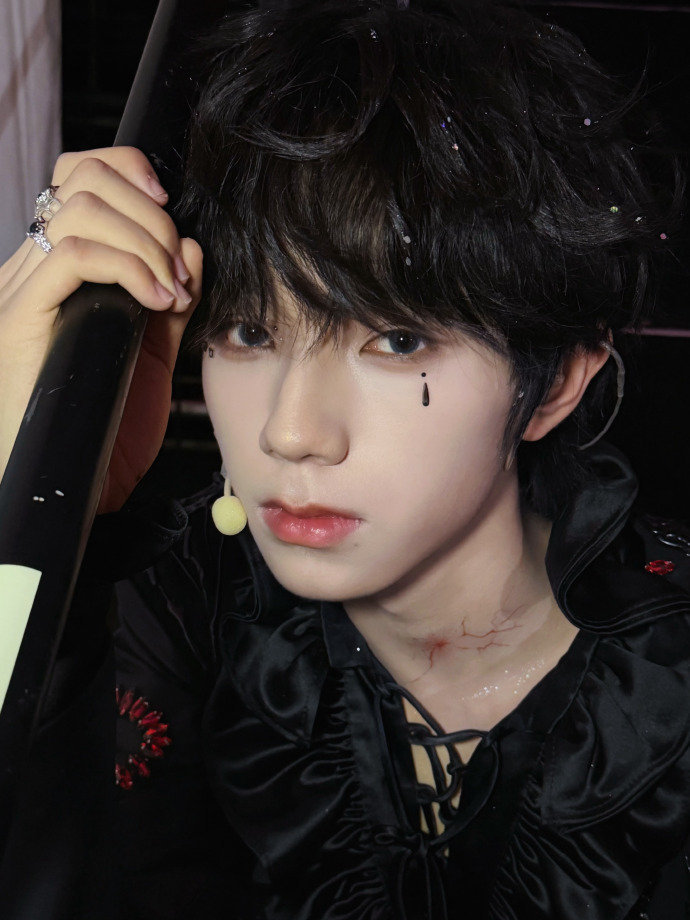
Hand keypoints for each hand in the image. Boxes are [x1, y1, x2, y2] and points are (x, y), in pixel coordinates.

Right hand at [0, 146, 202, 512]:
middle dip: (152, 213)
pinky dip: (128, 267)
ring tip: (171, 291)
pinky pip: (70, 257)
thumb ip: (167, 301)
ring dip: (146, 241)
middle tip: (178, 271)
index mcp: (60, 275)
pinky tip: (158, 302)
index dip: (128, 172)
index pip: (79, 179)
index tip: (171, 208)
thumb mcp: (149, 357)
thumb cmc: (103, 432)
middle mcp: (33, 272)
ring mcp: (23, 293)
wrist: (67, 490)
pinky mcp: (21, 320)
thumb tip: (190, 248)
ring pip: (78, 209)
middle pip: (81, 178)